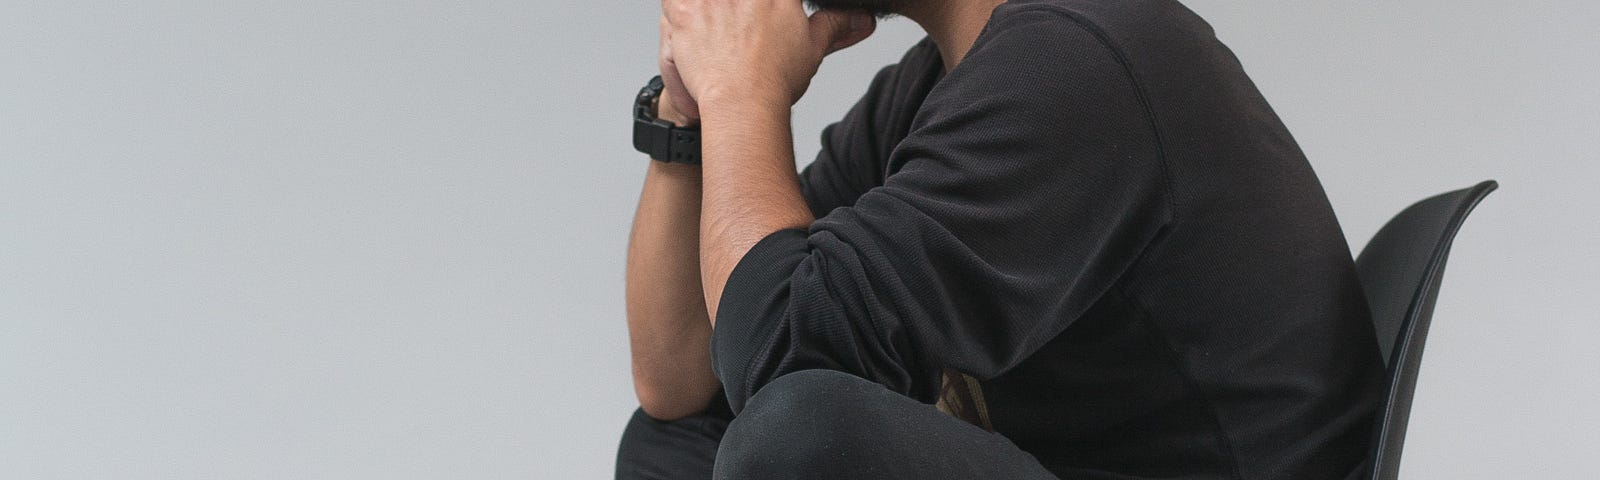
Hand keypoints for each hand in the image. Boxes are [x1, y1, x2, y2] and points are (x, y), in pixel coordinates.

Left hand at [660, 0, 875, 109]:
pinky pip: (669, 7)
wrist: (743, 105)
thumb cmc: (774, 79)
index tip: (759, 20)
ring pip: (692, 0)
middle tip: (743, 36)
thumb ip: (835, 24)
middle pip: (730, 1)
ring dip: (701, 11)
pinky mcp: (679, 12)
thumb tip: (861, 19)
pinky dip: (673, 26)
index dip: (764, 7)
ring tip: (718, 36)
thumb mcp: (812, 45)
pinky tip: (686, 36)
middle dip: (732, 11)